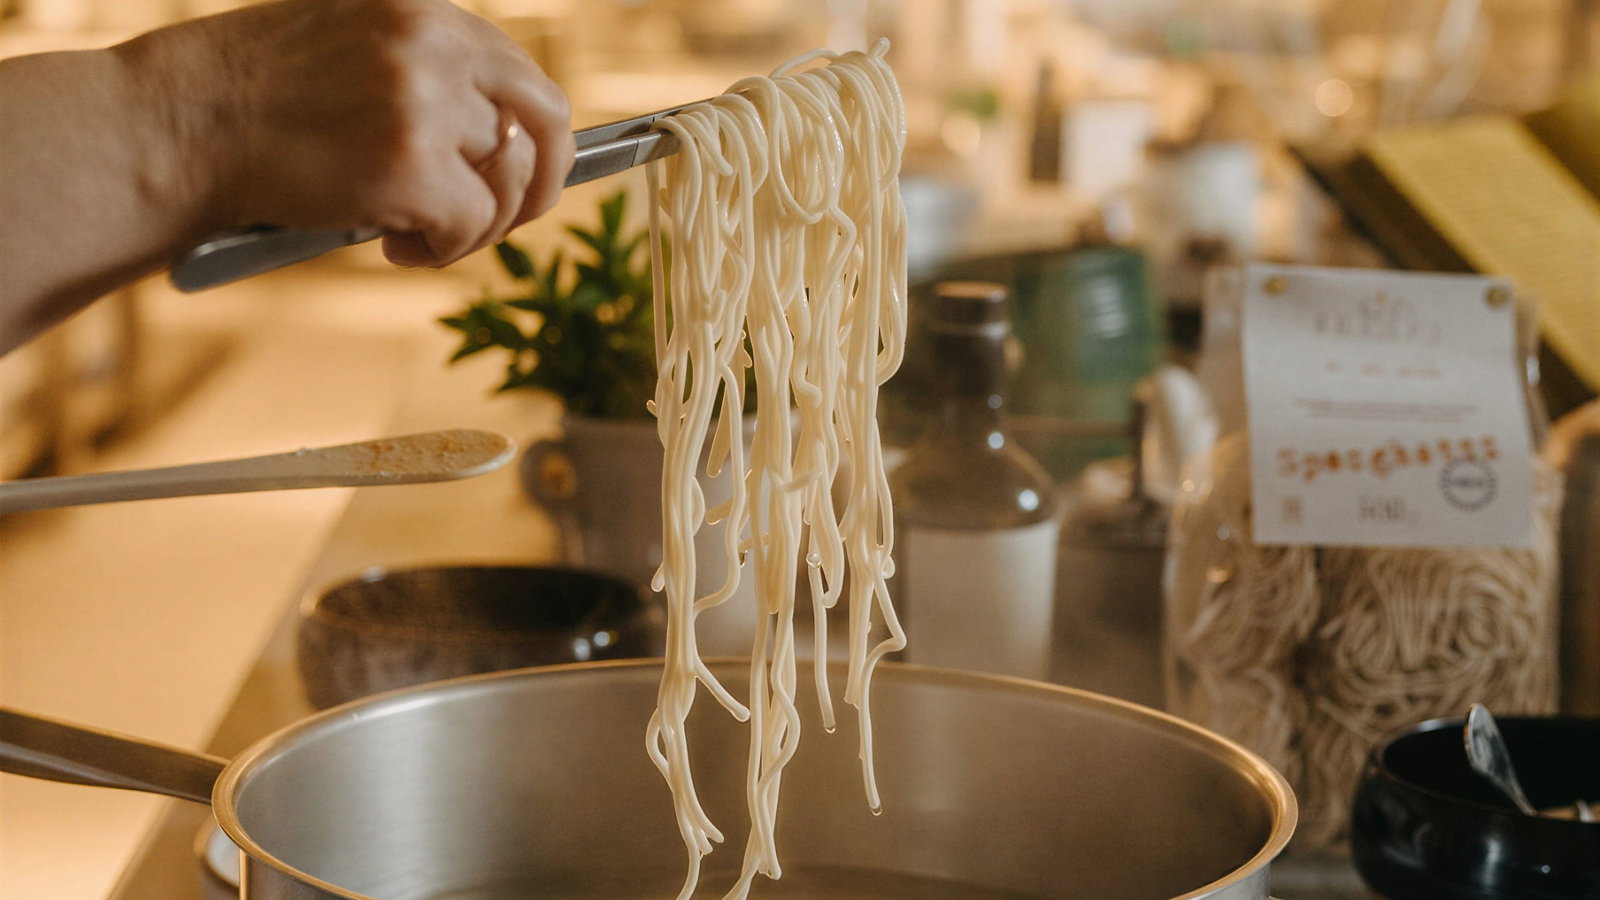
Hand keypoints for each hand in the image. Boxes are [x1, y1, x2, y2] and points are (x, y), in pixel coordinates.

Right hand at [136, 0, 574, 267]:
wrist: (177, 125)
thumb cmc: (248, 97)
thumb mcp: (349, 46)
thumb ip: (422, 71)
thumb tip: (499, 135)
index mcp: (422, 9)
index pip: (520, 72)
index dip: (530, 132)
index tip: (519, 169)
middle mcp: (435, 45)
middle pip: (547, 121)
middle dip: (544, 181)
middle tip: (507, 217)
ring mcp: (426, 104)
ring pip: (509, 183)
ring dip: (477, 225)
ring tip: (419, 236)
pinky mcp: (412, 168)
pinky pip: (473, 226)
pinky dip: (445, 252)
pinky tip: (396, 249)